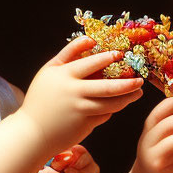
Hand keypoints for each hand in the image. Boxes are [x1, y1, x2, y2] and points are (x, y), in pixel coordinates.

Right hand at [18, 37, 143, 154]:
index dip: (108, 58)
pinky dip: (112, 109)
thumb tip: (90, 39)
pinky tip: (117, 104)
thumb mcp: (49, 71)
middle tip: (140, 80)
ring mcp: (81, 110)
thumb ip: (69, 53)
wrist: (32, 133)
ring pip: (111, 103)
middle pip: (108, 87)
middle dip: (128, 83)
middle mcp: (74, 92)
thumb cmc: (42, 99)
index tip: (121, 54)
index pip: (91, 63)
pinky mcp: (85, 125)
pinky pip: (105, 114)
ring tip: (137, 93)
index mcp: (64, 75)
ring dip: (127, 98)